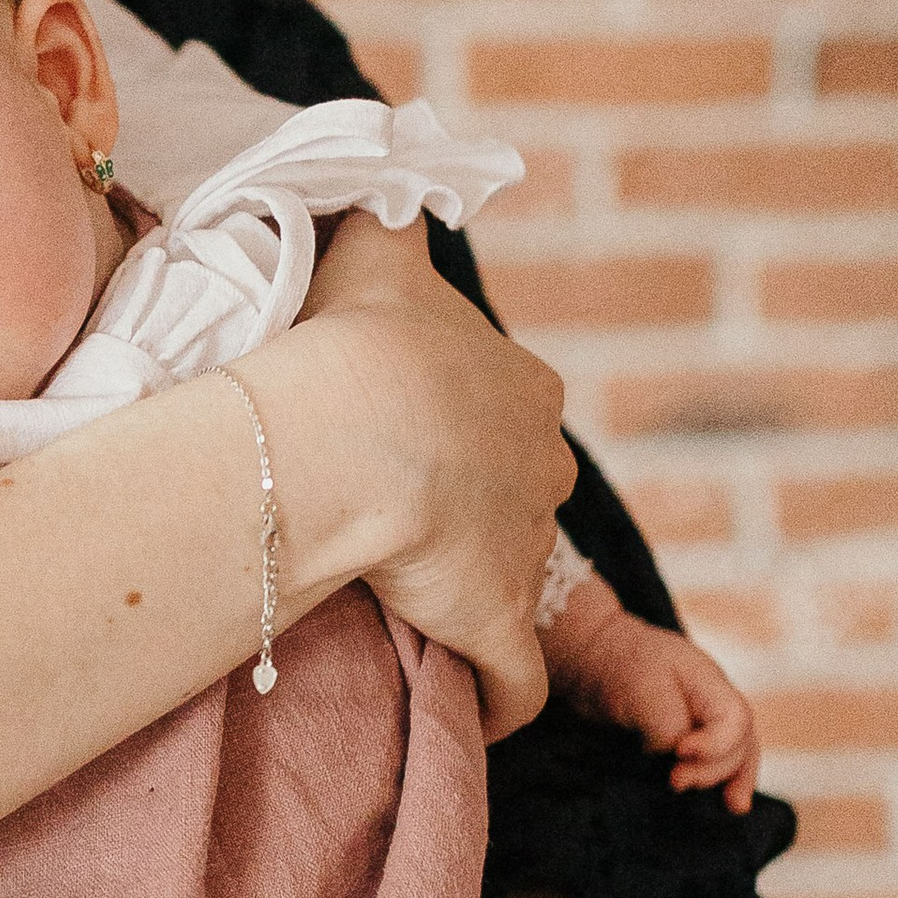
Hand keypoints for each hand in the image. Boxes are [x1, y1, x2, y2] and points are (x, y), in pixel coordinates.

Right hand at [285, 214, 575, 742]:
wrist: (361, 421)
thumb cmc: (356, 337)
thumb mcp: (373, 250)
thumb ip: (383, 214)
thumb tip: (380, 182)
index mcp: (518, 384)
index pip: (503, 413)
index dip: (453, 431)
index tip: (397, 446)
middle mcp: (541, 463)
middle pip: (518, 493)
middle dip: (474, 512)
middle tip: (396, 526)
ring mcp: (524, 547)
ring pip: (510, 575)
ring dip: (470, 595)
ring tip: (406, 609)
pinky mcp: (501, 624)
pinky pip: (514, 682)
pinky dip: (502, 702)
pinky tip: (480, 715)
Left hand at [556, 605, 760, 813]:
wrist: (591, 660)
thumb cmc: (616, 666)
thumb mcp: (640, 689)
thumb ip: (665, 724)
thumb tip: (675, 755)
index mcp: (707, 680)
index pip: (734, 718)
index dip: (716, 744)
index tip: (680, 752)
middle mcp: (713, 702)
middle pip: (739, 742)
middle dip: (713, 769)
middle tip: (676, 781)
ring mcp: (704, 720)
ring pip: (737, 754)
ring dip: (729, 780)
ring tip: (729, 806)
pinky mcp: (687, 739)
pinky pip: (717, 761)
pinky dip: (724, 781)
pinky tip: (730, 804)